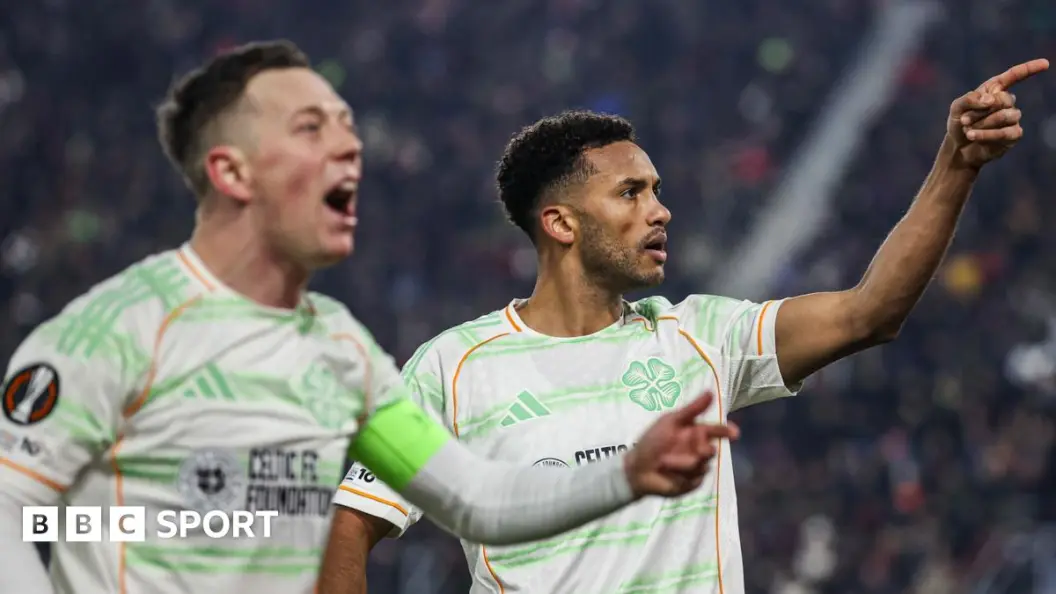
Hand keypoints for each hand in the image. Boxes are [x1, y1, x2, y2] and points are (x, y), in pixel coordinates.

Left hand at [623, 392, 738, 496]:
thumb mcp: (670, 422)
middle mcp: (698, 450)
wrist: (637, 467)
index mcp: (695, 433)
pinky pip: (695, 480)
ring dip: (681, 464)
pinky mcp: (692, 483)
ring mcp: (697, 468)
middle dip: (703, 451)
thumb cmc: (652, 441)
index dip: (726, 431)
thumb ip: (692, 410)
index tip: (735, 433)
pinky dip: (680, 476)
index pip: (715, 431)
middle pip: (711, 451)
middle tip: (696, 451)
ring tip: (663, 462)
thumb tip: (711, 392)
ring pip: (702, 466)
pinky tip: (667, 474)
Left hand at [946, 59, 1047, 168]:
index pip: (1014, 76)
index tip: (1045, 63)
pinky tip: (972, 135)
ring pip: (1004, 116)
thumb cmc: (959, 123)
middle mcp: (1008, 102)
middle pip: (1004, 99)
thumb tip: (991, 99)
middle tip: (964, 120)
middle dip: (980, 110)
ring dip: (981, 123)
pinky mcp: (1014, 135)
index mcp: (995, 89)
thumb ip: (970, 99)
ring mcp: (1013, 119)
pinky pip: (1004, 132)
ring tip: (967, 130)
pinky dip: (985, 134)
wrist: (959, 147)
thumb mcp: (957, 107)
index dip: (1029, 69)